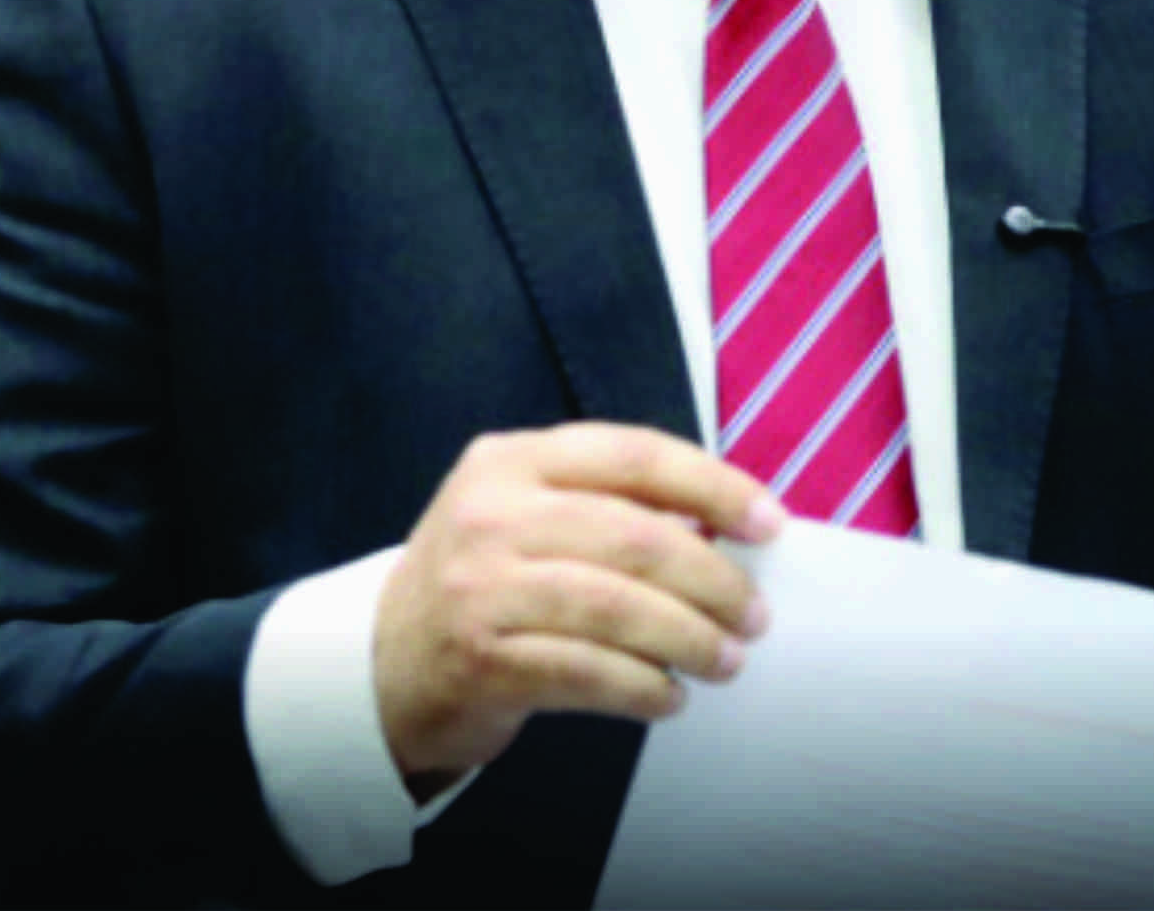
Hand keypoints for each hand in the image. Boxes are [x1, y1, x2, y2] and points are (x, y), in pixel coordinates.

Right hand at [373, 423, 783, 790]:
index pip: (633, 456)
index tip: (768, 523)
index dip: (713, 486)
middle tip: (754, 616)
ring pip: (616, 608)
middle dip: (712, 579)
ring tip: (725, 660)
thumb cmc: (483, 583)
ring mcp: (480, 587)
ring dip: (688, 639)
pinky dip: (643, 687)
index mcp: (511, 460)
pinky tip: (669, 696)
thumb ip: (607, 507)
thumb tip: (723, 525)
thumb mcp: (524, 515)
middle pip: (633, 536)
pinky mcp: (481, 658)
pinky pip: (588, 672)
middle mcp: (490, 513)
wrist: (385, 663)